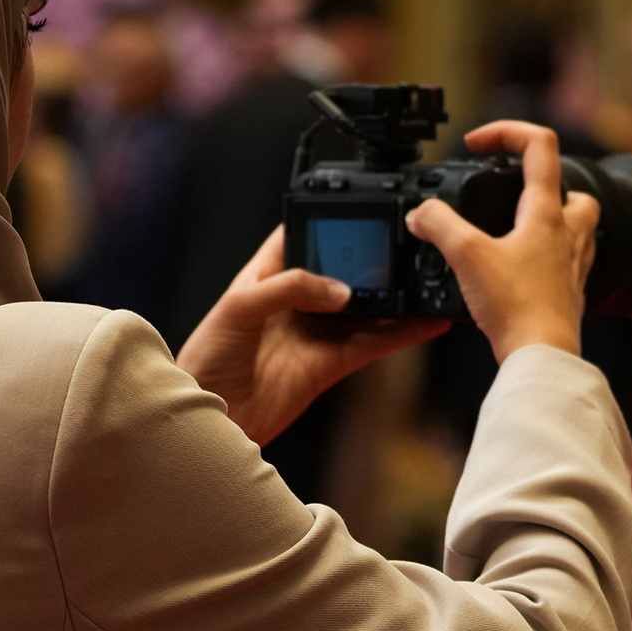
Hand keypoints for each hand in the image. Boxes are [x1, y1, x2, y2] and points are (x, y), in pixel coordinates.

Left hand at [176, 227, 445, 445]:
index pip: (304, 238)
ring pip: (366, 309)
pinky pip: (373, 344)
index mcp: (267, 276)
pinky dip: (401, 335)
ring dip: (395, 298)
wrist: (208, 418)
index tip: (359, 212)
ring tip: (425, 281)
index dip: (329, 224)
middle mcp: (296, 302)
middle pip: (343, 272)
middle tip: (403, 247)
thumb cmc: (206, 358)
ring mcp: (316, 333)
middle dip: (371, 259)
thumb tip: (340, 289)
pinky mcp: (330, 365)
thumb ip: (289, 288)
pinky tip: (425, 322)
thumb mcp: (238, 307)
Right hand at [405, 121, 599, 361]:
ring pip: (577, 224)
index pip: (541, 146)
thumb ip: (439, 225)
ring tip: (516, 227)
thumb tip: (421, 214)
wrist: (542, 356)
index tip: (477, 144)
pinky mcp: (568, 292)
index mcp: (547, 213)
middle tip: (510, 191)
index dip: (507, 131)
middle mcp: (568, 234)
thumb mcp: (466, 256)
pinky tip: (521, 269)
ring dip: (551, 217)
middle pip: (571, 187)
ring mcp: (572, 264)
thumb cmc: (518, 308)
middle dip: (541, 180)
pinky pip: (567, 261)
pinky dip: (547, 257)